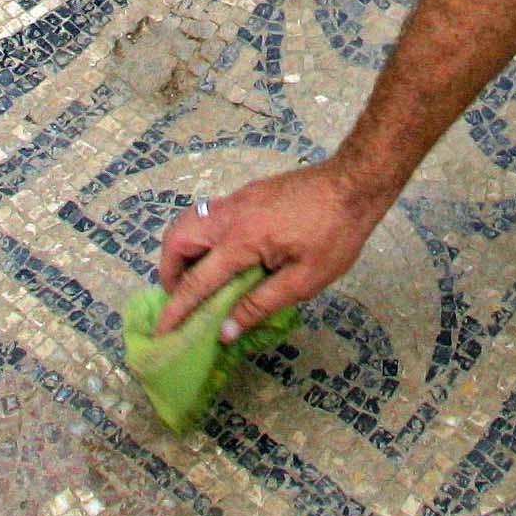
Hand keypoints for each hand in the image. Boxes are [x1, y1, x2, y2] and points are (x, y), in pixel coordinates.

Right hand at [155, 164, 387, 338]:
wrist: (354, 183)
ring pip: (189, 222)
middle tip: (182, 297)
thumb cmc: (335, 234)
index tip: (162, 332)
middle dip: (168, 272)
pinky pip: (209, 215)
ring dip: (182, 251)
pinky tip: (224, 256)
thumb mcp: (304, 280)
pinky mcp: (247, 193)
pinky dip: (201, 237)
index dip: (177, 310)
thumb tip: (225, 332)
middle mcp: (230, 215)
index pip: (198, 281)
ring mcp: (237, 200)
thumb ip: (260, 305)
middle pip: (176, 240)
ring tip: (199, 278)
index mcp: (242, 240)